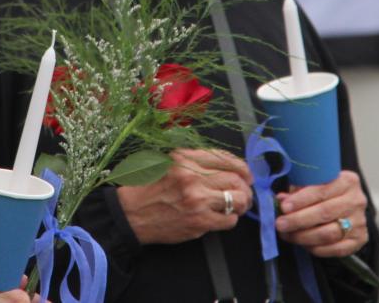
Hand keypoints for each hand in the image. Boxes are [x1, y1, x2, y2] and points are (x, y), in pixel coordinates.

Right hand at [117, 148, 252, 243]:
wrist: (132, 213)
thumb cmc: (150, 187)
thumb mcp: (170, 162)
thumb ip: (196, 160)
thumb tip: (228, 166)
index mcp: (186, 158)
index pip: (226, 159)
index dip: (242, 168)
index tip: (246, 175)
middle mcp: (193, 176)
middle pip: (236, 179)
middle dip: (246, 188)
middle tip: (245, 193)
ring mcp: (197, 200)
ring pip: (237, 199)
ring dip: (242, 204)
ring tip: (238, 206)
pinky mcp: (199, 221)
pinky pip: (229, 220)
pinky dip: (230, 219)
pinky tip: (221, 217)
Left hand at [274, 170, 368, 257]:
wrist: (347, 208)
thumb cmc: (326, 193)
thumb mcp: (313, 185)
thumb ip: (298, 191)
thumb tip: (280, 199)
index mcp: (347, 181)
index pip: (322, 190)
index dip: (301, 200)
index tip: (284, 207)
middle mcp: (357, 200)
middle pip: (325, 212)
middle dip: (298, 220)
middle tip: (280, 224)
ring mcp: (360, 221)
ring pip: (329, 233)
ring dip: (304, 236)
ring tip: (287, 235)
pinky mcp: (360, 239)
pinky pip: (336, 249)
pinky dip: (316, 248)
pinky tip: (303, 244)